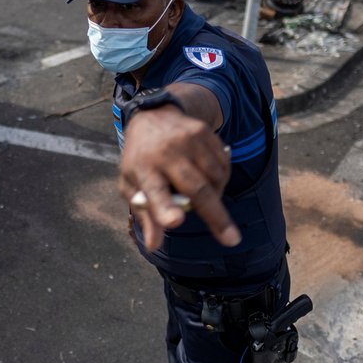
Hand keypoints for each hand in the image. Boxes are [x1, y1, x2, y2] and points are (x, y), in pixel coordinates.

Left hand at [119, 106, 238, 250]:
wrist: (153, 116)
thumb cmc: (141, 159)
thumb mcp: (132, 185)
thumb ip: (145, 214)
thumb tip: (153, 245)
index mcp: (143, 169)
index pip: (154, 191)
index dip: (164, 209)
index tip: (174, 222)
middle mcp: (167, 153)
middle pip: (196, 188)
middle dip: (215, 216)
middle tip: (231, 239)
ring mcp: (188, 141)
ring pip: (215, 179)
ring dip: (216, 196)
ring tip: (204, 197)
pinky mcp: (204, 133)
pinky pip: (223, 165)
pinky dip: (221, 180)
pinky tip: (209, 180)